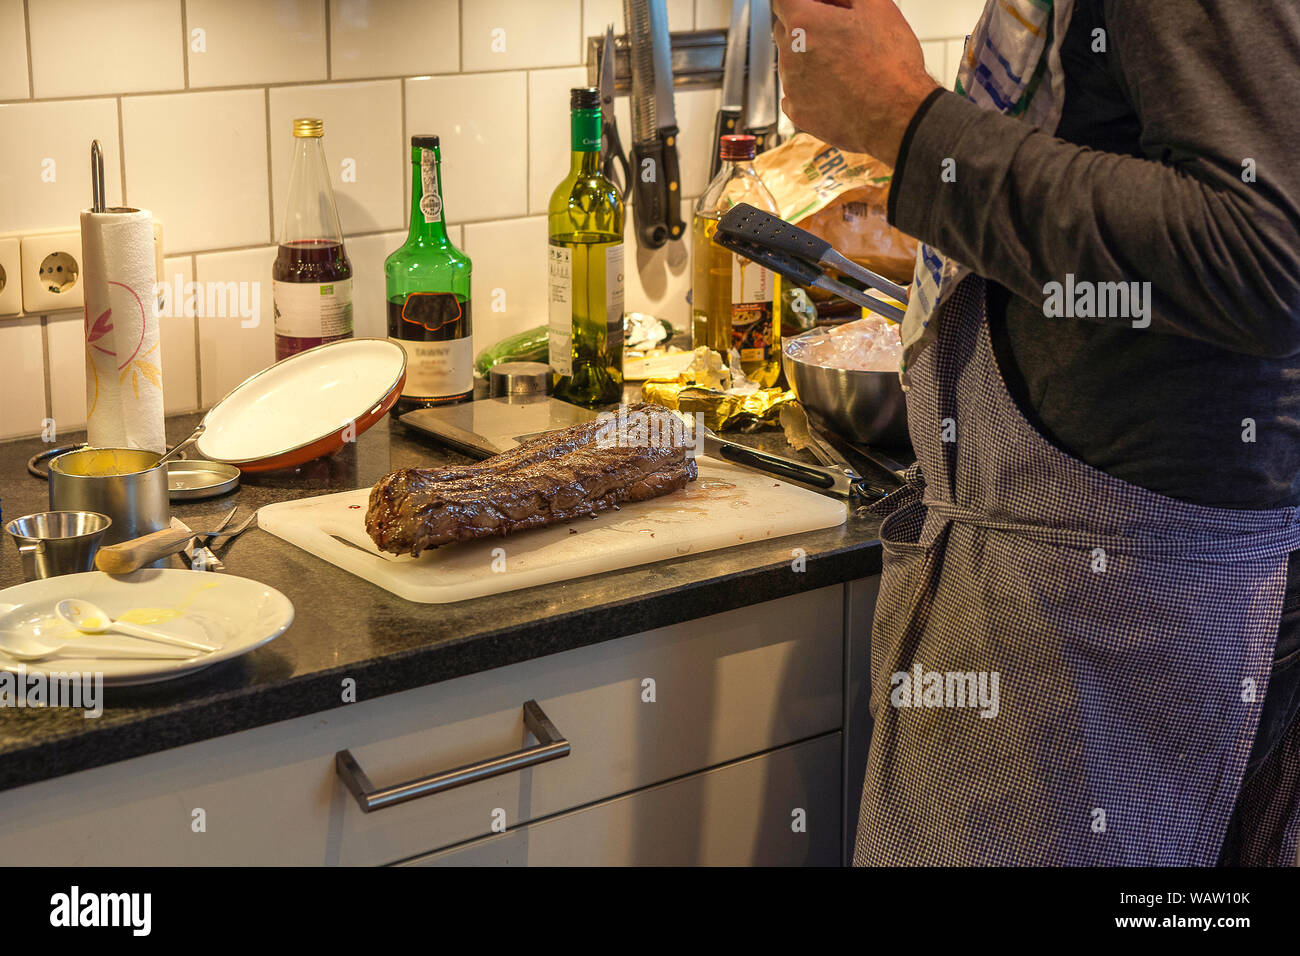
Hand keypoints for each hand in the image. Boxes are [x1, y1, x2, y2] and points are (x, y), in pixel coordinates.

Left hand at [774, 0, 938, 166]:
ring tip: (844, 65)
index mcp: (804, 24)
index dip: (803, 1)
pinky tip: (836, 87)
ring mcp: (792, 87)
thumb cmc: (891, 66)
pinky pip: (795, 92)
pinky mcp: (798, 112)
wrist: (899, 116)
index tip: (817, 6)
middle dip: (805, 26)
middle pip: (785, 29)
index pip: (782, 0)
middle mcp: (790, 55)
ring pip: (791, 62)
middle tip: (838, 34)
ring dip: (809, 58)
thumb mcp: (874, 6)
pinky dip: (810, 88)